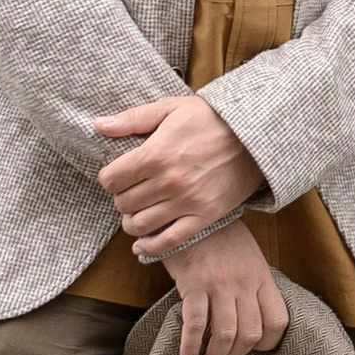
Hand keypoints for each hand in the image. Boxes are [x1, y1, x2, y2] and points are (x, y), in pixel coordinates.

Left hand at [95, 93, 260, 257]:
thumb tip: (99, 125)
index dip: (109, 179)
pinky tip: (142, 244)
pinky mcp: (204, 216)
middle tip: (130, 192)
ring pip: (140, 225)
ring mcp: (187, 201)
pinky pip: (169, 241)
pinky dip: (150, 247)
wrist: (255, 135)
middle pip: (123, 203)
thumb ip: (133, 119)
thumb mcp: (171, 108)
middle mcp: (168, 181)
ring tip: (137, 213)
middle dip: (121, 198)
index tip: (117, 176)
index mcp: (155, 154)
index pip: (110, 180)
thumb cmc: (211, 118)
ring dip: (132, 221)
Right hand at [163, 227, 290, 354]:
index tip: (256, 350)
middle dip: (238, 354)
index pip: (277, 320)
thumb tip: (253, 315)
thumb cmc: (220, 236)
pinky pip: (195, 325)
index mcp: (261, 277)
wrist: (191, 215)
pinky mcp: (194, 285)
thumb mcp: (249, 256)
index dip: (270, 343)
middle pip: (251, 333)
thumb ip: (254, 283)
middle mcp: (244, 283)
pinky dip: (190, 348)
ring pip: (225, 334)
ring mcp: (220, 284)